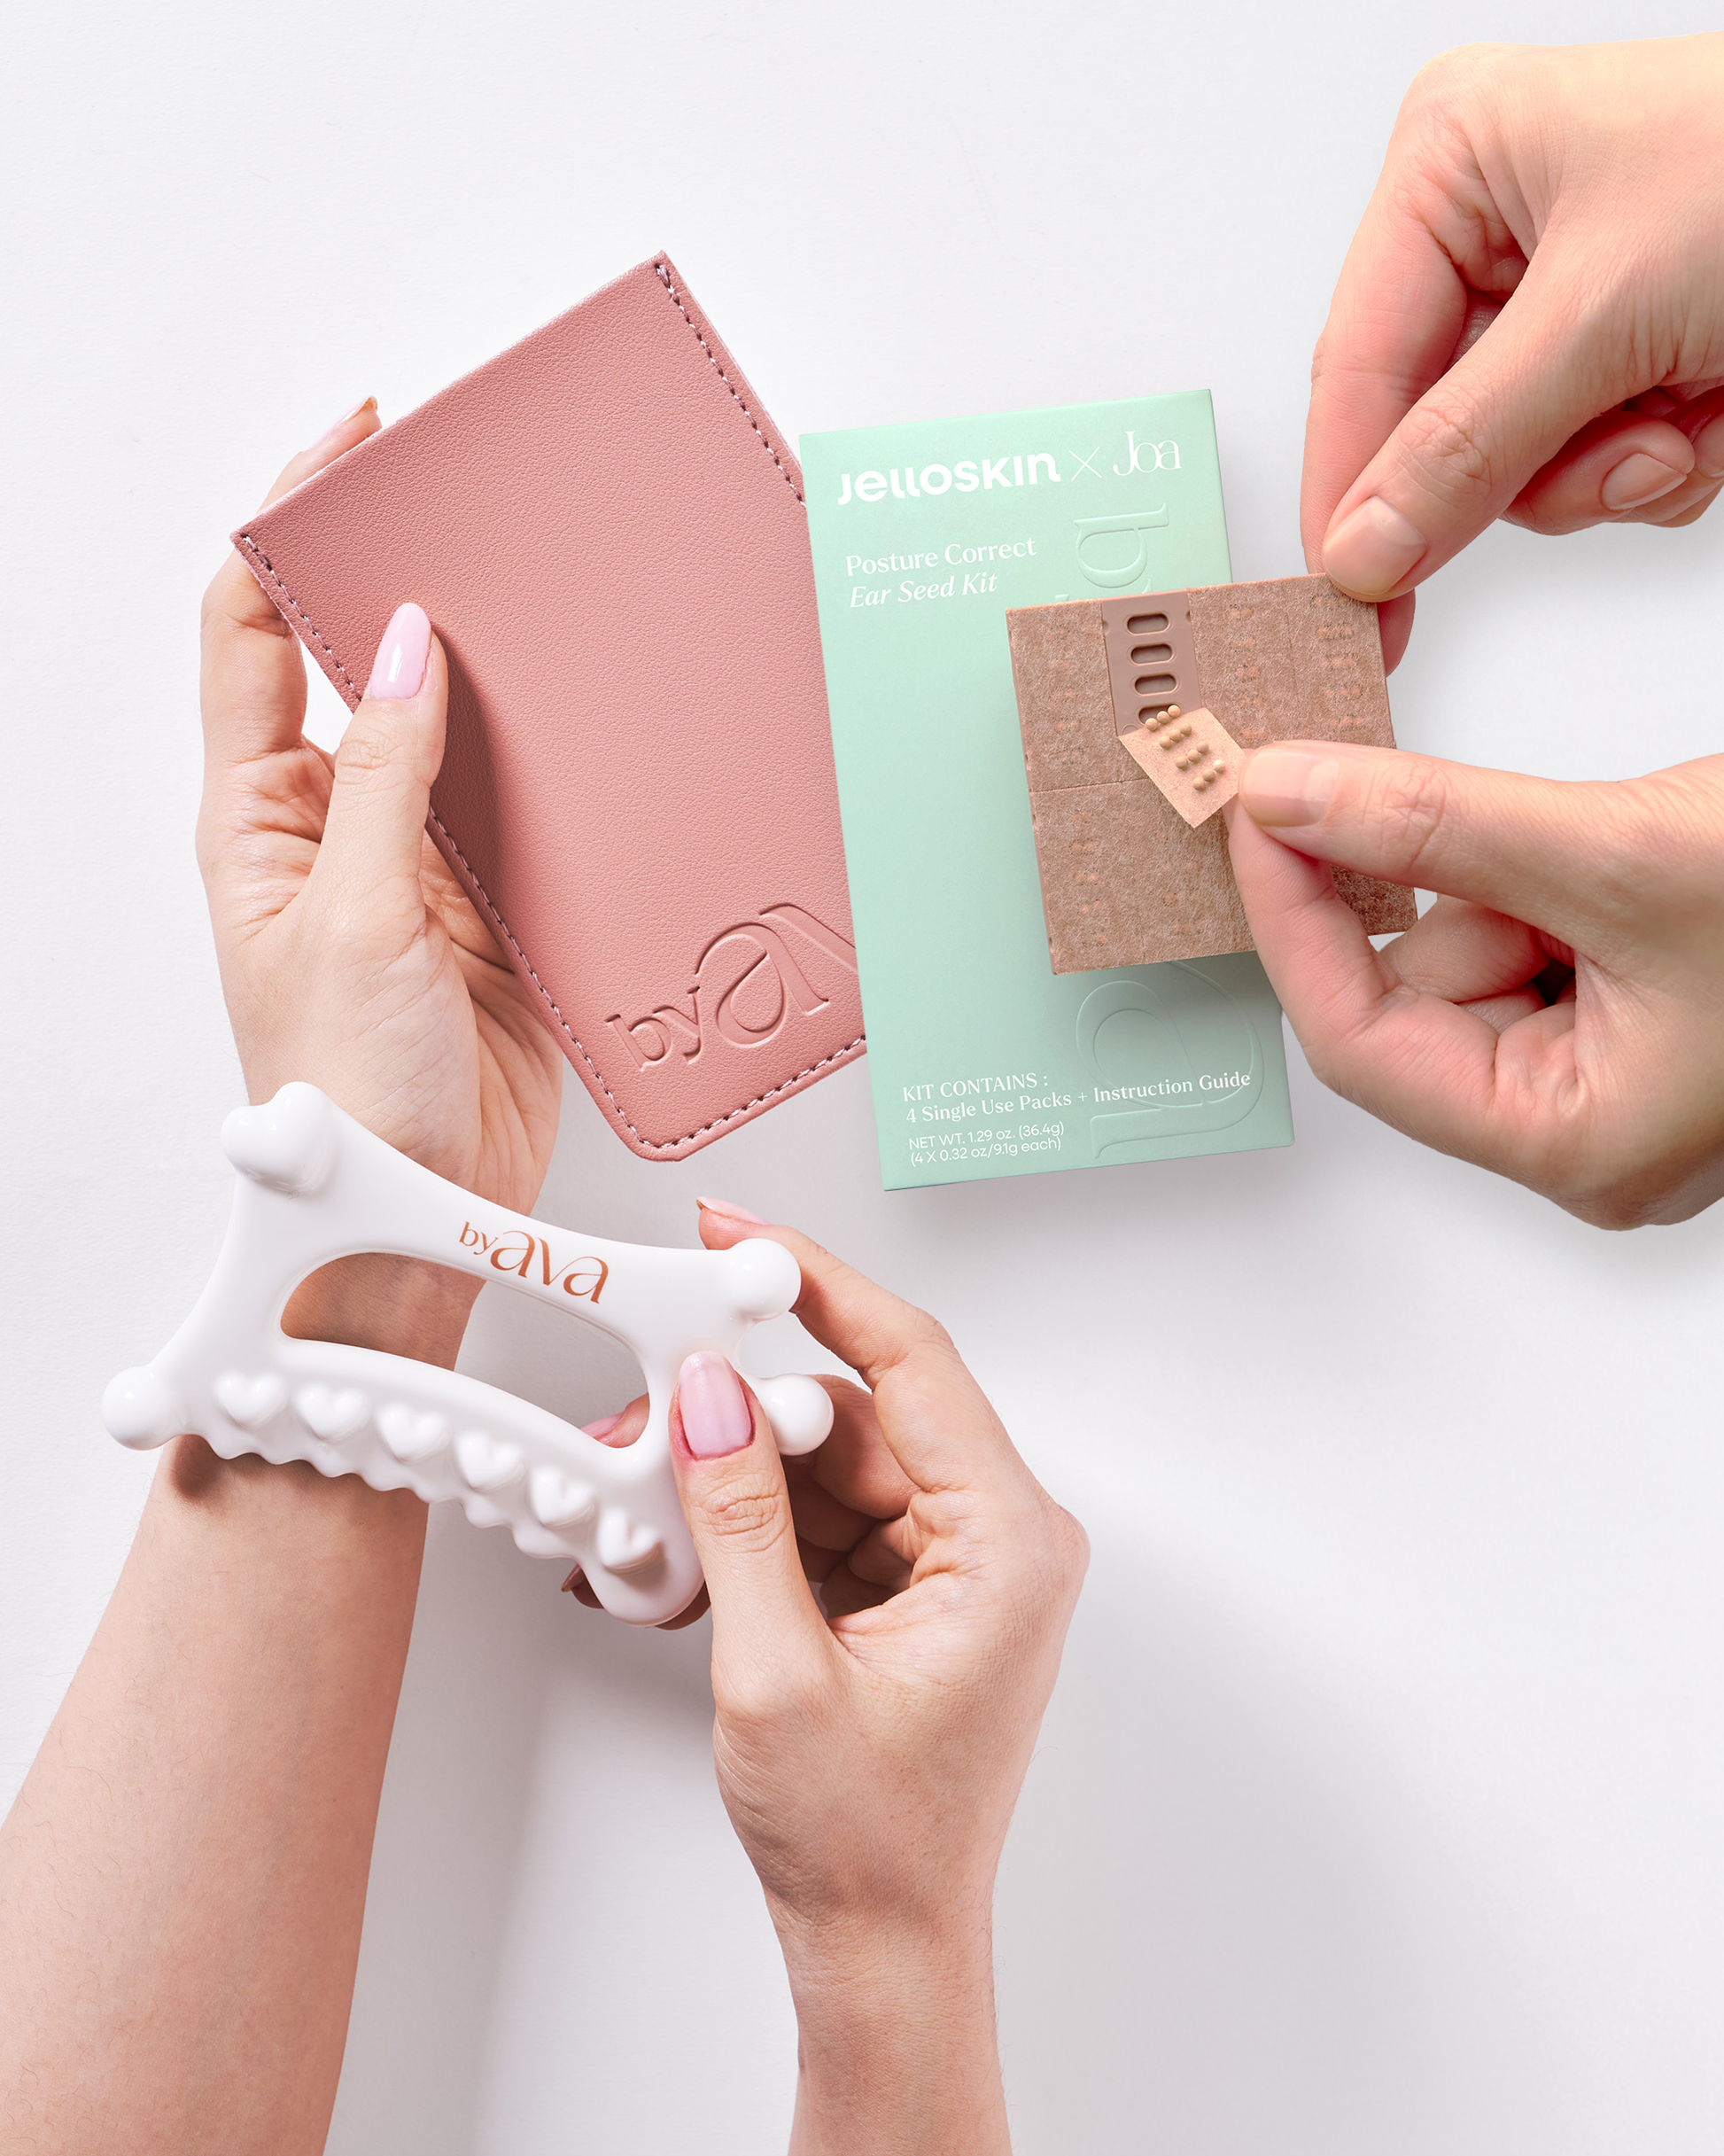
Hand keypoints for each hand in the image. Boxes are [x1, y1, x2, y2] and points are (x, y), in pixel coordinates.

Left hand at [199, 408, 563, 1356]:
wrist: (420, 1213)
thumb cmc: (341, 1093)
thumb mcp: (353, 914)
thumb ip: (382, 776)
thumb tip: (401, 643)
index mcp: (260, 814)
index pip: (248, 630)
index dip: (289, 524)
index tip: (355, 444)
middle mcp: (337, 825)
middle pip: (363, 663)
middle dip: (415, 581)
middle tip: (487, 507)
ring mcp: (422, 866)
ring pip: (461, 733)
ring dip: (505, 679)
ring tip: (562, 610)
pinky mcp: (500, 912)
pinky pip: (534, 815)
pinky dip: (567, 775)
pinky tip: (606, 737)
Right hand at [602, 1207, 1087, 2155]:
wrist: (881, 1952)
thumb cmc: (867, 1847)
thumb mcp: (775, 1674)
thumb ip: (739, 1518)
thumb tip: (711, 1398)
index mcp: (1006, 1542)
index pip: (912, 1360)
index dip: (819, 1283)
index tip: (740, 1235)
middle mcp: (994, 1539)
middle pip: (853, 1415)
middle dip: (740, 1418)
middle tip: (644, 1415)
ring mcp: (951, 1566)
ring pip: (824, 1465)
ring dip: (731, 1483)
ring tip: (644, 1517)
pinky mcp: (909, 1593)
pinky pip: (820, 1520)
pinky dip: (748, 1531)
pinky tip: (675, 1559)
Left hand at [1226, 741, 1723, 1226]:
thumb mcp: (1614, 858)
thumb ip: (1433, 828)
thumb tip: (1292, 799)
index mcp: (1572, 1146)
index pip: (1356, 1042)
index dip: (1294, 918)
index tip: (1261, 814)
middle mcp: (1581, 1131)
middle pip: (1417, 993)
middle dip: (1460, 890)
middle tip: (1539, 826)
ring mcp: (1608, 1078)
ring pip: (1476, 953)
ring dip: (1525, 879)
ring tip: (1638, 858)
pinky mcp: (1631, 1018)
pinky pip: (1535, 939)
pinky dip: (1555, 883)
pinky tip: (1636, 868)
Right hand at [1304, 35, 1723, 669]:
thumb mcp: (1605, 315)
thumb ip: (1466, 446)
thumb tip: (1364, 546)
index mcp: (1453, 162)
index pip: (1358, 362)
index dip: (1351, 490)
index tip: (1348, 597)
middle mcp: (1494, 222)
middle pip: (1434, 424)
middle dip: (1530, 467)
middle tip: (1603, 468)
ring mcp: (1561, 293)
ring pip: (1515, 461)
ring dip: (1607, 471)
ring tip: (1684, 417)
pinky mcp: (1627, 350)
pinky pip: (1590, 460)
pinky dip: (1658, 460)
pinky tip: (1709, 409)